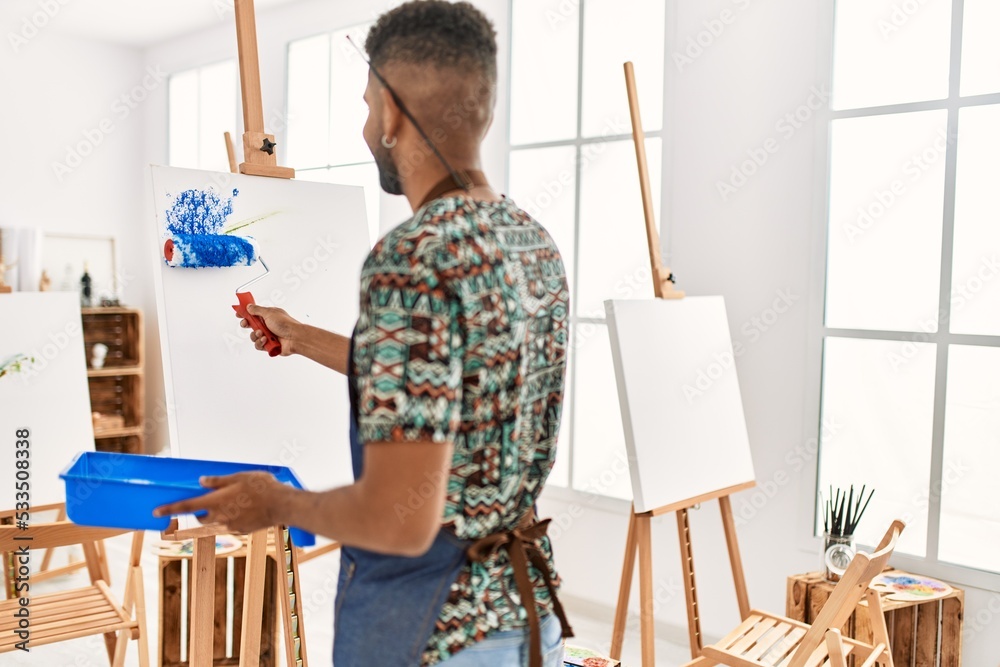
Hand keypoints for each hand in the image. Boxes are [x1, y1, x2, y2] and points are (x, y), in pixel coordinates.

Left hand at [153, 472, 290, 533]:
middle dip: (202, 510)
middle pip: (202, 516)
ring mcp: (230, 526)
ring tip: (239, 501)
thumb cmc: (262, 487)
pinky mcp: (241, 531)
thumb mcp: (239, 477)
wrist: (282, 505)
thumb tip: (202, 482)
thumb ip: (218, 481)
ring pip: (217, 521)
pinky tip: (249, 508)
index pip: (187, 506)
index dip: (170, 508)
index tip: (156, 512)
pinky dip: (234, 518)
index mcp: (216, 501)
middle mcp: (220, 516)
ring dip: (220, 513)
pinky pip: (231, 525)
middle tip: (214, 499)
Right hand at [237, 304, 299, 355]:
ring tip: (263, 334)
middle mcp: (267, 325)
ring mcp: (268, 335)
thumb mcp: (269, 313)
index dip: (245, 313)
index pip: (253, 313)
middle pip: (251, 325)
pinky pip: (258, 345)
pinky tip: (266, 340)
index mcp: (268, 315)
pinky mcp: (268, 345)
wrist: (294, 338)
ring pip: (253, 336)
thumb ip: (257, 310)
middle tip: (246, 324)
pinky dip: (260, 343)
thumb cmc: (286, 324)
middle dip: (247, 324)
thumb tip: (249, 306)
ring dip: (256, 335)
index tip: (238, 313)